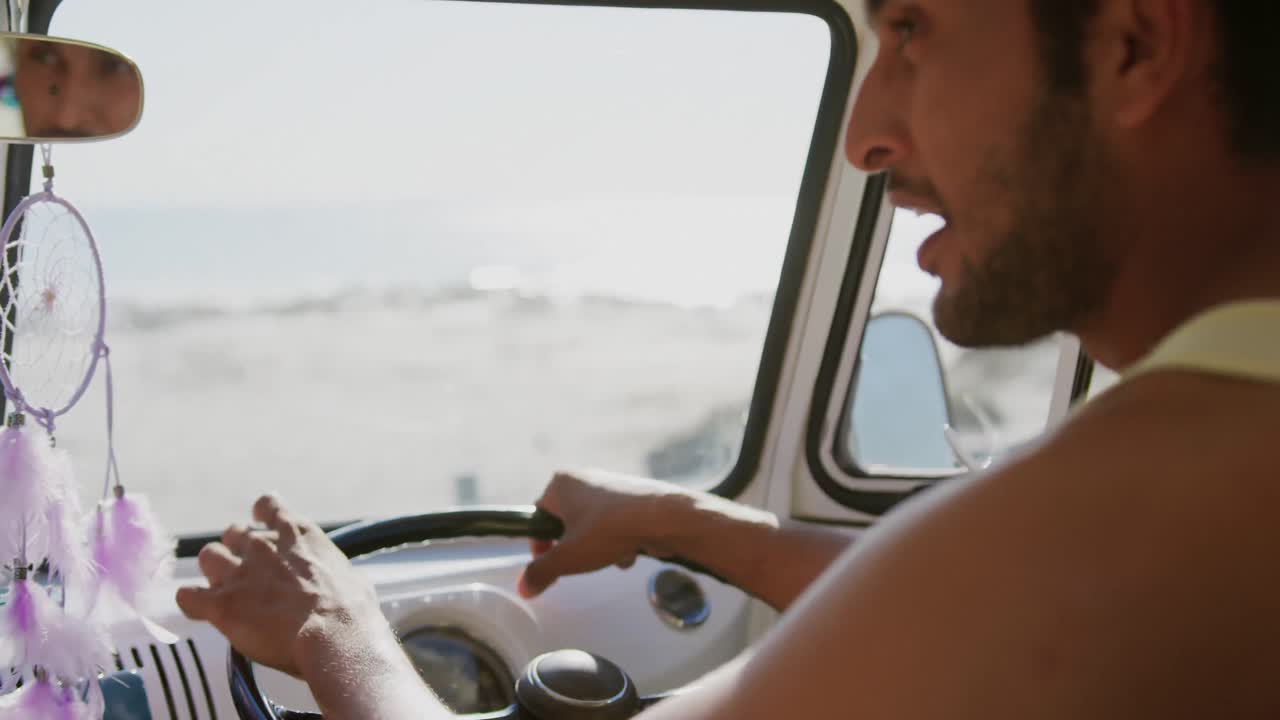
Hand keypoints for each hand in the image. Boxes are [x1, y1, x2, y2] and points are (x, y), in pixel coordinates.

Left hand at [175, 494, 385, 677]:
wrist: (334, 635)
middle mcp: (263, 545)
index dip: (261, 517)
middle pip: (233, 533)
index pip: (267, 505)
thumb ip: (331, 573)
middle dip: (238, 551)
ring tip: (226, 593)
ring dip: (214, 572)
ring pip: (207, 556)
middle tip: (249, 576)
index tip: (263, 529)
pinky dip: (192, 603)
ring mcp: (239, 572)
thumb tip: (340, 583)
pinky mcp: (220, 604)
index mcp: (297, 533)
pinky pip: (187, 596)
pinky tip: (203, 612)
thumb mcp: (351, 577)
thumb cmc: (350, 611)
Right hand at [518, 470, 686, 597]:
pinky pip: (615, 526)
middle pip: (568, 525)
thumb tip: (523, 588)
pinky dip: (619, 542)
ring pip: (593, 529)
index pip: (538, 516)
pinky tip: (631, 550)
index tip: (548, 566)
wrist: (664, 518)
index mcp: (561, 483)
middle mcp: (584, 478)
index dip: (540, 545)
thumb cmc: (608, 530)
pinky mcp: (632, 498)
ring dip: (600, 550)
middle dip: (577, 549)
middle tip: (584, 561)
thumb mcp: (567, 557)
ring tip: (613, 556)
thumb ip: (541, 573)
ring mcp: (610, 486)